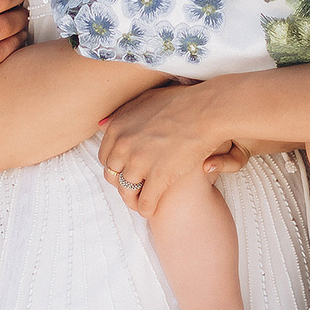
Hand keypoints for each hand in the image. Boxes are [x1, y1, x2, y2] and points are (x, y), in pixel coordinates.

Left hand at [98, 78, 240, 215]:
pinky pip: (145, 202)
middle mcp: (124, 145)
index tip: (125, 172)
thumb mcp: (145, 99)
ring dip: (133, 200)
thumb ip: (123, 113)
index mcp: (118, 127)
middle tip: (134, 188)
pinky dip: (147, 209)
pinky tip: (152, 210)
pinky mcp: (159, 176)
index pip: (105, 158)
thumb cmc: (181, 102)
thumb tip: (102, 125)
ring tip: (141, 202)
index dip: (116, 168)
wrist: (207, 111)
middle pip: (112, 176)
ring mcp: (140, 162)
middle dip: (121, 184)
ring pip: (126, 192)